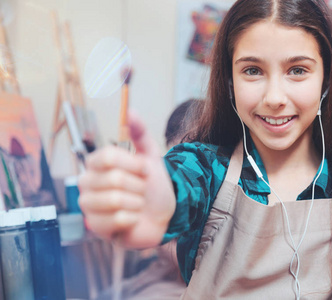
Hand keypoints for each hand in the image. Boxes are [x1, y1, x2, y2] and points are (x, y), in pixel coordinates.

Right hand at [78, 111, 175, 247]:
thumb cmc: (153, 185)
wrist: (163, 214)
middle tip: (142, 190)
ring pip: (115, 200)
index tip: (145, 170)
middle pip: (115, 179)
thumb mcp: (151, 157)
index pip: (107, 156)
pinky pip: (116, 220)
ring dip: (137, 202)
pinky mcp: (95, 227)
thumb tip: (130, 111)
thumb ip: (140, 133)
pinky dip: (132, 219)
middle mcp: (87, 183)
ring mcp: (89, 206)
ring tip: (138, 204)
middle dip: (139, 185)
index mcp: (98, 164)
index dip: (133, 164)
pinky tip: (133, 219)